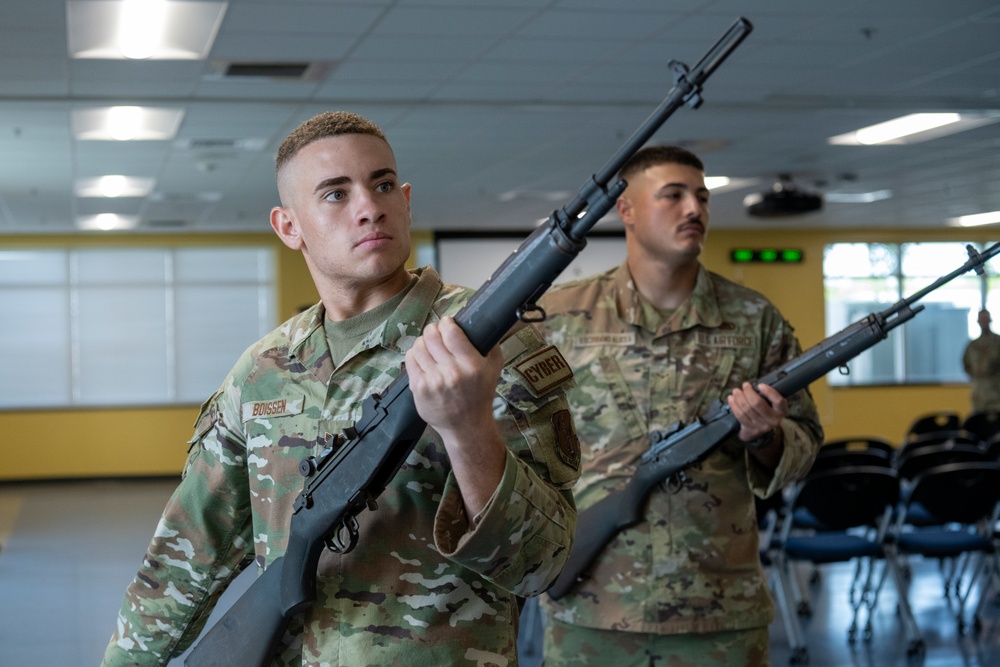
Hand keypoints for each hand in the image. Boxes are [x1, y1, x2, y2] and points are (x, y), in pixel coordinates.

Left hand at [405, 316, 503, 436]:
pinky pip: (410, 359)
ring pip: (418, 345)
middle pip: (432, 336)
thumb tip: (478, 320)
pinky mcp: (418, 388)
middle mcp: (452, 373)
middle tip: (437, 333)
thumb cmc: (480, 394)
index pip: (451, 333)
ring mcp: (433, 381)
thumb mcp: (494, 367)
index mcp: (472, 366)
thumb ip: (489, 343)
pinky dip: (416, 354)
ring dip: (424, 342)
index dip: (447, 323)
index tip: (448, 323)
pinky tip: (424, 359)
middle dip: (434, 329)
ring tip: (430, 347)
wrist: (466, 426)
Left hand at [727, 381, 786, 444]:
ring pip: (747, 409)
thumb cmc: (766, 409)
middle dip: (748, 392)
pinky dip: (734, 406)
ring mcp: (762, 426)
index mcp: (782, 411)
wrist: (760, 428)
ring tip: (736, 391)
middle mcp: (773, 420)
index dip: (769, 392)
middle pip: (758, 404)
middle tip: (745, 385)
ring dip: (739, 398)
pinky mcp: (751, 429)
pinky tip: (731, 399)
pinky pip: (740, 415)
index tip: (760, 385)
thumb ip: (767, 394)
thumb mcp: (772, 403)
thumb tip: (754, 384)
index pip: (778, 401)